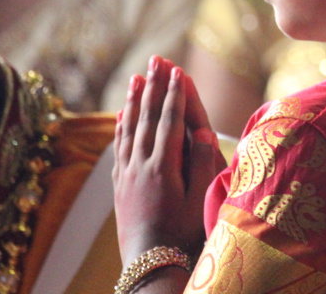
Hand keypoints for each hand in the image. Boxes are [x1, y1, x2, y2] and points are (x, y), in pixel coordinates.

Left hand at [112, 56, 223, 264]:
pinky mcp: (120, 185)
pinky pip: (119, 147)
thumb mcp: (199, 202)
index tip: (177, 70)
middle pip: (148, 118)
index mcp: (164, 168)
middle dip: (153, 86)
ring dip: (134, 101)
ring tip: (136, 78)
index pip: (170, 121)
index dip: (174, 94)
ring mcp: (128, 175)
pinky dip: (121, 127)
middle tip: (155, 60)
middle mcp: (141, 166)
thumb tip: (206, 132)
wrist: (150, 265)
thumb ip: (202, 166)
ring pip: (129, 129)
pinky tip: (122, 115)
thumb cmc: (183, 236)